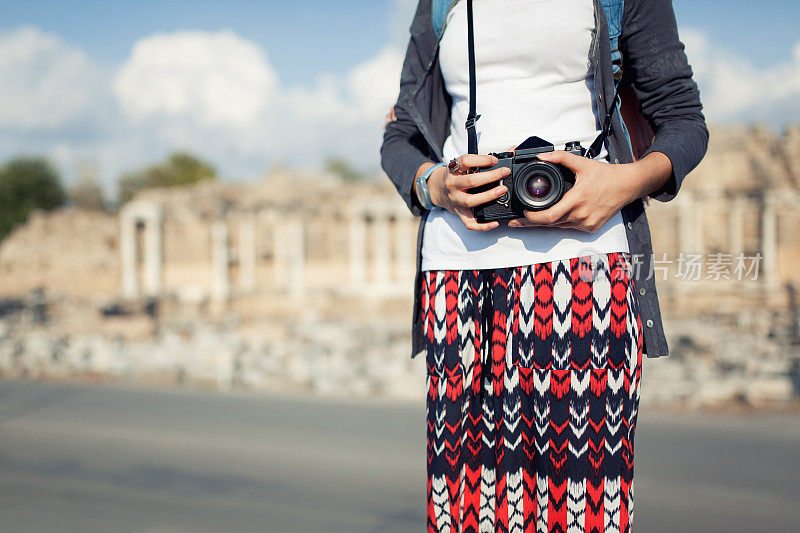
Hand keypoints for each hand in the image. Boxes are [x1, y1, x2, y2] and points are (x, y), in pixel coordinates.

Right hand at [427, 154, 509, 230]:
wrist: (437, 189)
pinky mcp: (459, 213)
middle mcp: (453, 185)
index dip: (481, 159)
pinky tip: (494, 222)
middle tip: (504, 173)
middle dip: (490, 177)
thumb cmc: (456, 175)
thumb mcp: (464, 164)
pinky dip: (482, 225)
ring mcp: (455, 200)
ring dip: (488, 196)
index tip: (495, 159)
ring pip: (470, 201)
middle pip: (470, 181)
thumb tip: (512, 150)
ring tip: (502, 191)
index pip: (465, 161)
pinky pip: (469, 223)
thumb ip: (484, 158)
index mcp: (454, 169)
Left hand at [507, 150, 664, 230]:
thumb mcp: (581, 163)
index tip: (522, 213)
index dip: (532, 218)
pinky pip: (570, 228)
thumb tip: (541, 157)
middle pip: (550, 224)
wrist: (627, 185)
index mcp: (577, 200)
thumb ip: (560, 158)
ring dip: (546, 224)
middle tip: (516, 222)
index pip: (549, 216)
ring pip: (560, 227)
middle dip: (531, 224)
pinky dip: (561, 223)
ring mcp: (587, 223)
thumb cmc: (606, 175)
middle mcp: (581, 215)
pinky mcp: (591, 228)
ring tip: (529, 220)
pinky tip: (552, 218)